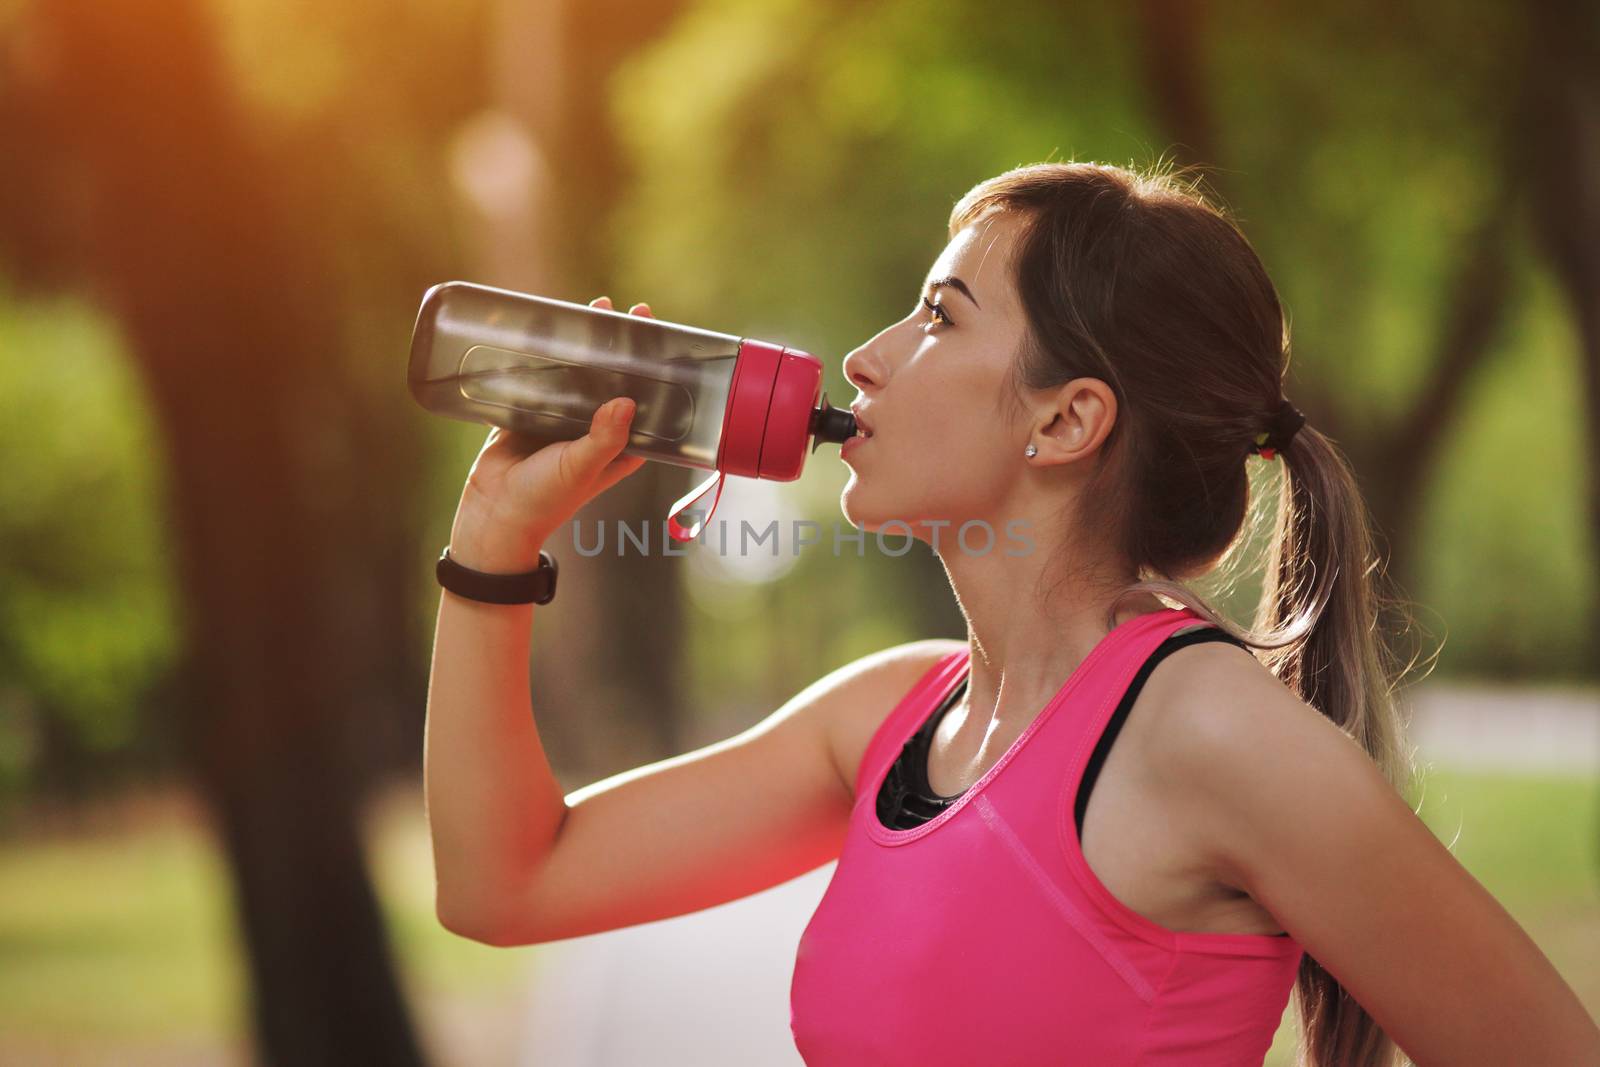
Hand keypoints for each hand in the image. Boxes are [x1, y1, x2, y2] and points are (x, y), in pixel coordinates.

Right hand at [449, 297, 653, 570]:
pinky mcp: (534, 412)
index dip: (655, 371)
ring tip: (593, 312)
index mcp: (621, 445)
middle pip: (615, 380)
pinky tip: (551, 330)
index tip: (661, 338)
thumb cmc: (545, 499)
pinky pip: (544, 378)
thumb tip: (627, 402)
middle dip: (621, 348)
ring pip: (581, 374)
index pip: (647, 401)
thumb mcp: (581, 468)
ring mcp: (565, 418)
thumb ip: (604, 438)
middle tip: (627, 314)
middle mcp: (597, 429)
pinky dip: (548, 356)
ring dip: (586, 345)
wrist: (494, 512)